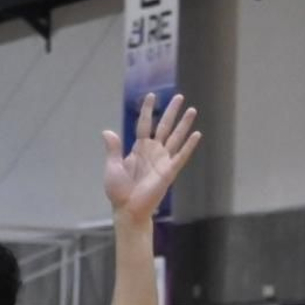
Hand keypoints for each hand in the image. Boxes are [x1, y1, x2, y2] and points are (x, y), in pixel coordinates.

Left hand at [103, 93, 199, 220]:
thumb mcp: (112, 167)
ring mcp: (163, 160)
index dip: (148, 110)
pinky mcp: (170, 171)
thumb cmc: (119, 190)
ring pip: (176, 137)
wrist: (128, 208)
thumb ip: (113, 149)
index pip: (145, 124)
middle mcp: (153, 151)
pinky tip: (197, 134)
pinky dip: (189, 145)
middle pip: (165, 126)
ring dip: (184, 124)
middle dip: (172, 112)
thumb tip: (107, 131)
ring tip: (192, 109)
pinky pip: (181, 155)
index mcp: (139, 149)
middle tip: (179, 96)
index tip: (151, 96)